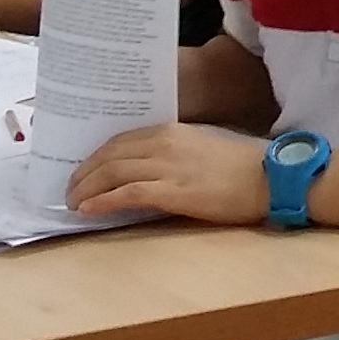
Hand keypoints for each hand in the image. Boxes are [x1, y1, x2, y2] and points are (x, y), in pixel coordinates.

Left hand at [66, 122, 271, 223]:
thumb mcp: (200, 149)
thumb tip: (143, 169)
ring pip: (112, 173)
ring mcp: (167, 166)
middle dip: (83, 173)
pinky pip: (127, 194)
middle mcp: (164, 144)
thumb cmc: (240, 168)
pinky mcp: (173, 191)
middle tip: (69, 189)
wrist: (269, 179)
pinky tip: (88, 209)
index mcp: (170, 130)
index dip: (95, 157)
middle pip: (109, 155)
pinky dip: (102, 201)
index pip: (120, 140)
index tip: (81, 170)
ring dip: (86, 188)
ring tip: (72, 202)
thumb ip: (171, 154)